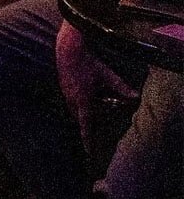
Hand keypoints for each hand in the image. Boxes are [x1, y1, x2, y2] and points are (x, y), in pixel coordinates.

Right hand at [55, 21, 137, 154]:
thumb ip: (120, 86)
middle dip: (87, 122)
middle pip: (79, 117)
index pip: (85, 124)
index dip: (87, 138)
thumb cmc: (87, 62)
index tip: (88, 151)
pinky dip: (78, 101)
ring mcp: (65, 91)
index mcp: (82, 99)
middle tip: (96, 123)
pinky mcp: (62, 84)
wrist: (68, 47)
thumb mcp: (106, 74)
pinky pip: (70, 99)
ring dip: (82, 110)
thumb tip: (135, 95)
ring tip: (92, 104)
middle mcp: (72, 98)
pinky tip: (85, 91)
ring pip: (74, 108)